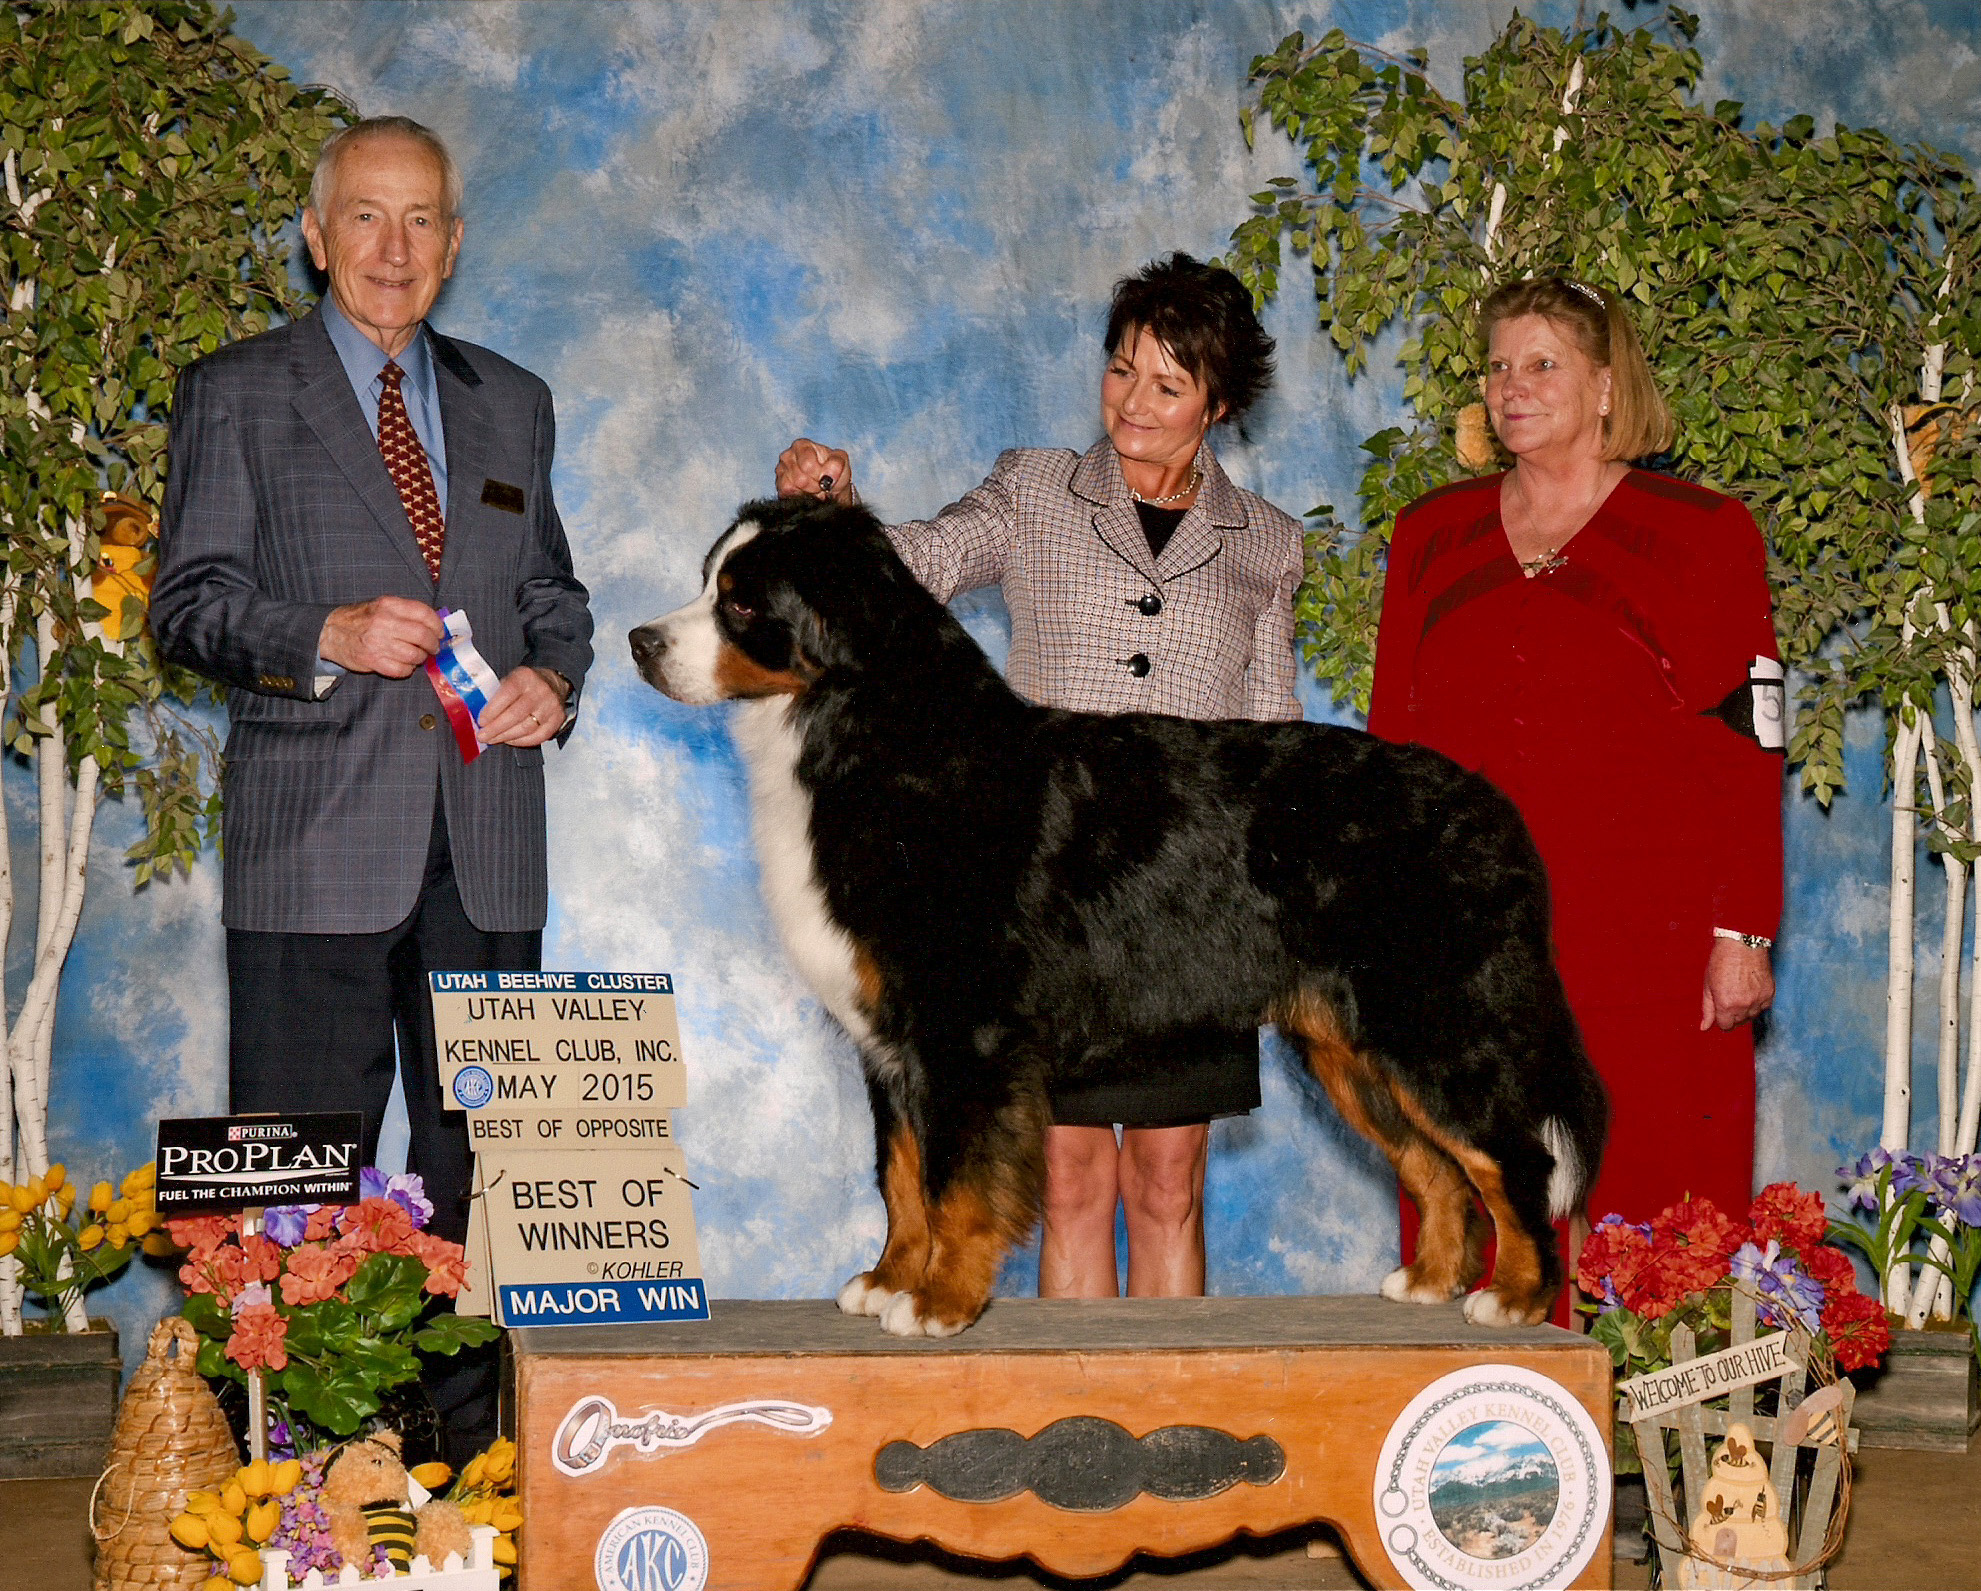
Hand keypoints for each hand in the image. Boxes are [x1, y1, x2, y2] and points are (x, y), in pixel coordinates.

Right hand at [318, 597, 444, 677]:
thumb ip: (406, 612)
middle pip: (423, 636)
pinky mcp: (373, 661)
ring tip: (417, 656)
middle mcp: (384, 622)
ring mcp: (378, 643)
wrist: (329, 631)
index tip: (440, 632)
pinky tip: (404, 664)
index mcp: (389, 605)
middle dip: (434, 645)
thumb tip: (435, 623)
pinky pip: (402, 670)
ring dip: (420, 658)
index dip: (438, 625)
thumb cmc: (361, 619)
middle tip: (433, 648)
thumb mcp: (381, 606)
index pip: (424, 613)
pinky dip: (407, 669)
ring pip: (415, 655)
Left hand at [477, 665, 566, 747]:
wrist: (552, 682)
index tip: (481, 722)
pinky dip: (522, 741)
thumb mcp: (509, 679)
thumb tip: (476, 714)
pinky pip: (539, 736)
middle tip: (482, 736)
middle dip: (496, 728)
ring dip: (506, 736)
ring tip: (492, 740)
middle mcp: (540, 691)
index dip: (492, 710)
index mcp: (525, 677)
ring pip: (527, 727)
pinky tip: (510, 740)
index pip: (507, 693)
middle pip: (516, 714)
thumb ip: (495, 693)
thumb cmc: (524, 684)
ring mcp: (551, 706)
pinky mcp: (557, 719)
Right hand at [775, 438, 854, 503]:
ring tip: (814, 488)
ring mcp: (781, 470)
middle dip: (814, 485)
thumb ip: (837, 464)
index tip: (826, 477)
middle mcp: (788, 455)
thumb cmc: (834, 471)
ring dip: (808, 491)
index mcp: (802, 445)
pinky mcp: (779, 485)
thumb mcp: (842, 462)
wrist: (830, 487)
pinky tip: (805, 492)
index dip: (819, 474)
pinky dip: (799, 495)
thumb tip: (827, 476)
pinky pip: (786, 493)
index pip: (807, 464)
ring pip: (792, 486)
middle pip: (799, 478)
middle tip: (821, 485)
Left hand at [1701, 938, 1773, 1030]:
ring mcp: (1759, 1000)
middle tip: (1729, 996)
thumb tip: (1704, 1028)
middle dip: (1732, 1014)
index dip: (1722, 1019)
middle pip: (1739, 1022)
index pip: (1725, 1026)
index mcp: (1726, 1005)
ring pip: (1752, 1016)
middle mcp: (1744, 1006)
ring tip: (1739, 991)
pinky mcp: (1770, 994)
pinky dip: (1757, 1002)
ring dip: (1745, 1009)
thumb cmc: (1721, 962)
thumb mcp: (1708, 985)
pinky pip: (1763, 1007)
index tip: (1721, 1011)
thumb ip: (1707, 1009)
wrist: (1743, 944)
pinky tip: (1750, 989)